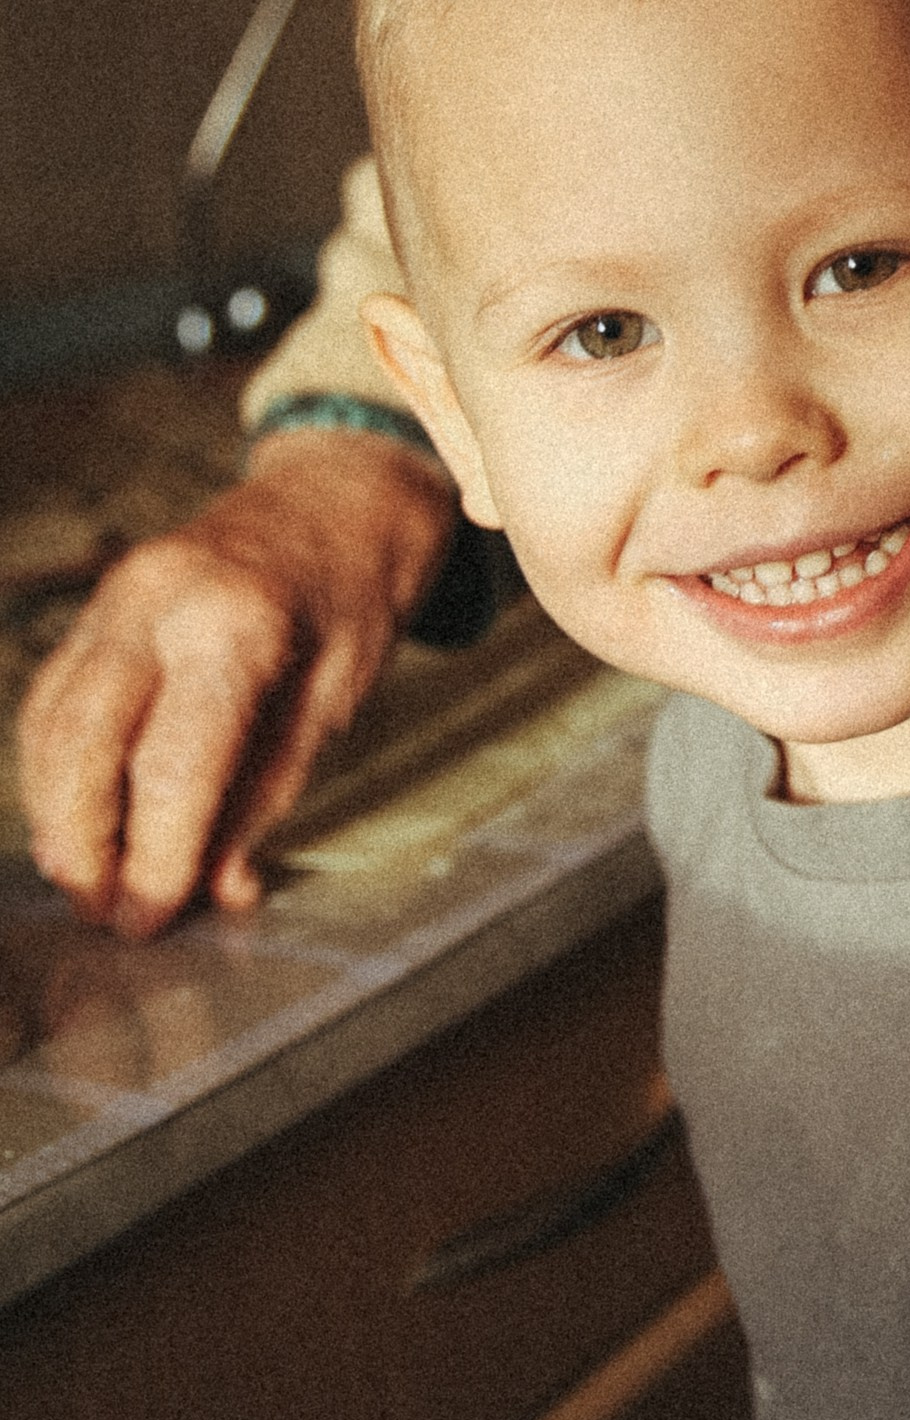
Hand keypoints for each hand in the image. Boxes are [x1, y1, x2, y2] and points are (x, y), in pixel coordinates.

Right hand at [15, 429, 457, 937]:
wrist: (333, 503)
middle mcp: (156, 602)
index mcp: (235, 623)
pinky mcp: (96, 608)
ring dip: (56, 815)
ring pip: (52, 724)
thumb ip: (268, 794)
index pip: (173, 763)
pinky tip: (72, 822)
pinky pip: (52, 699)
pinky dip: (53, 770)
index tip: (151, 917)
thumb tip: (220, 891)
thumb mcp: (335, 702)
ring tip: (84, 883)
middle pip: (84, 744)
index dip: (154, 853)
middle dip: (82, 844)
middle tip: (102, 913)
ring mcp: (114, 598)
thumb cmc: (346, 603)